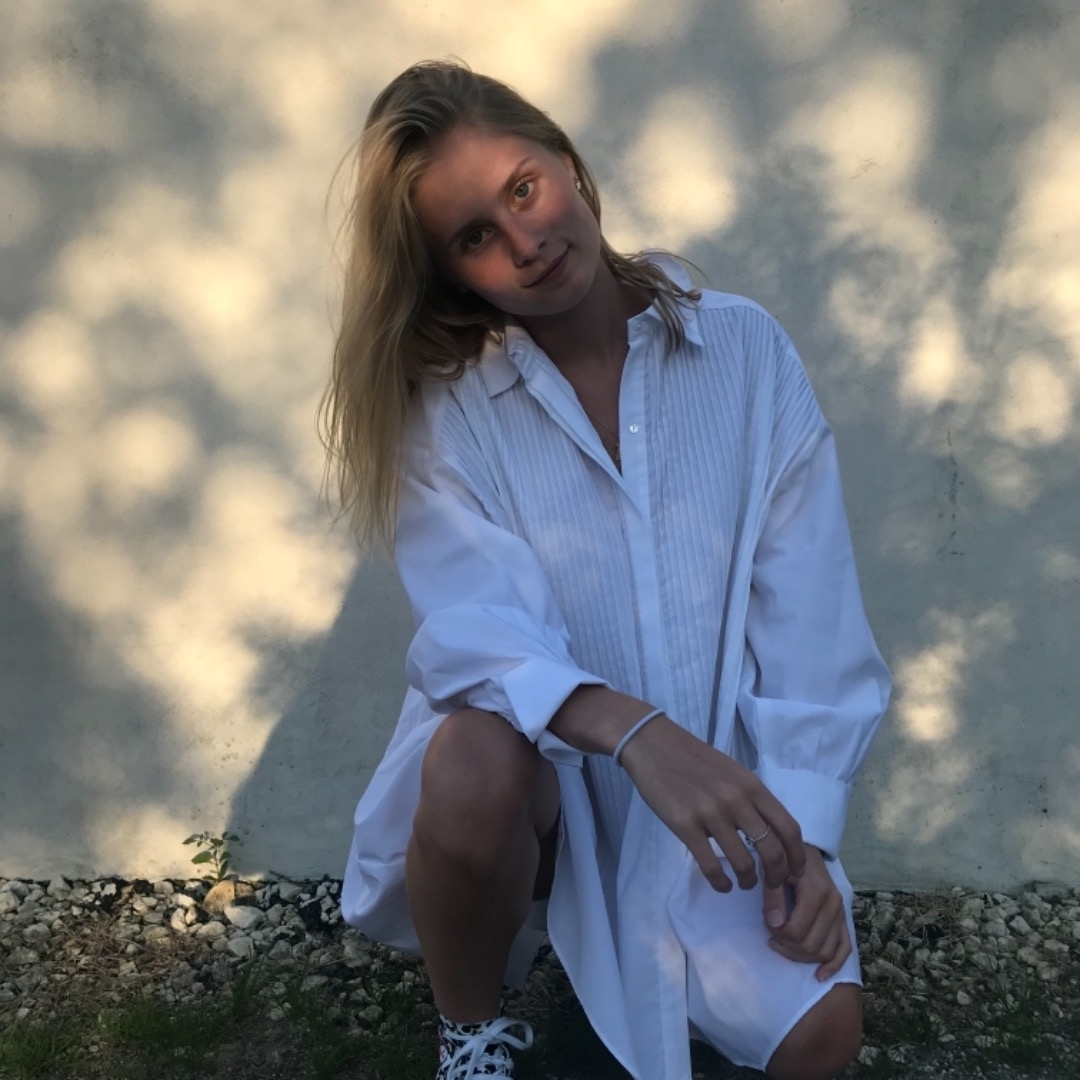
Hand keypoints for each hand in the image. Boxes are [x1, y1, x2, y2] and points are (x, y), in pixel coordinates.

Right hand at [618, 715, 804, 892]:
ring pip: (743, 862)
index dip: (796, 857)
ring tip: (743, 883)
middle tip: (771, 885)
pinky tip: (722, 885)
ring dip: (748, 881)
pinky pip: (710, 865)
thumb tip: (769, 832)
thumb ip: (752, 799)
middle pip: (771, 850)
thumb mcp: (733, 773)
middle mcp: (736, 800)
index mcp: (752, 786)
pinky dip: (721, 883)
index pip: (788, 828)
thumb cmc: (695, 759)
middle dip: (776, 876)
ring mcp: (710, 813)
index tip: (795, 872)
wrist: (654, 746)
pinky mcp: (685, 825)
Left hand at [762, 845, 850, 980]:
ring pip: (824, 952)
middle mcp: (834, 905)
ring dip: (801, 956)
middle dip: (787, 945)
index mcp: (817, 891)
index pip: (797, 929)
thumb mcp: (774, 871)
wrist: (805, 851)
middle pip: (811, 945)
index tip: (766, 923)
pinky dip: (833, 965)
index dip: (777, 933)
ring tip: (783, 943)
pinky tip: (819, 975)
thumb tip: (775, 925)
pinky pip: (844, 950)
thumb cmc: (785, 860)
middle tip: (771, 933)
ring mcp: (842, 915)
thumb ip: (772, 896)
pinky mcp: (844, 921)